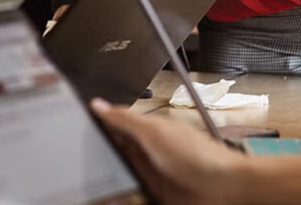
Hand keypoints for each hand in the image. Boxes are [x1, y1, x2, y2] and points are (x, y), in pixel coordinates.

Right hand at [91, 98, 241, 204]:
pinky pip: (132, 195)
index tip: (74, 132)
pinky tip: (113, 197)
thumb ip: (125, 120)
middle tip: (79, 165)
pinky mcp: (156, 196)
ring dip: (110, 182)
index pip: (114, 126)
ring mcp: (152, 176)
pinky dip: (124, 196)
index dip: (96, 129)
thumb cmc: (200, 157)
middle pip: (114, 154)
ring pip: (121, 177)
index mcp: (147, 132)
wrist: (227, 189)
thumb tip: (98, 105)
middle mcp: (148, 153)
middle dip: (98, 159)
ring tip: (93, 187)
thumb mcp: (155, 133)